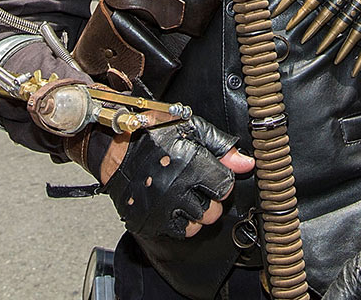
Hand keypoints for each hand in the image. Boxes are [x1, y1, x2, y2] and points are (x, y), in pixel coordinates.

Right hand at [99, 117, 251, 240]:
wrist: (113, 148)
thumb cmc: (151, 135)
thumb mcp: (188, 129)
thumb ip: (220, 145)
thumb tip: (246, 163)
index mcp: (191, 163)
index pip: (224, 187)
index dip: (221, 182)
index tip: (212, 177)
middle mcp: (178, 187)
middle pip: (213, 211)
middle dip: (210, 201)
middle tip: (198, 189)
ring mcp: (163, 206)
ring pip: (196, 224)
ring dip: (195, 214)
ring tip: (185, 198)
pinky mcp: (150, 219)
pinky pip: (176, 232)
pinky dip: (179, 222)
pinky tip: (174, 207)